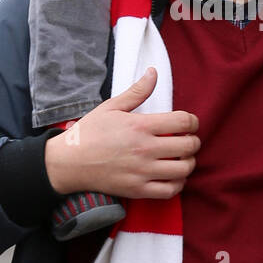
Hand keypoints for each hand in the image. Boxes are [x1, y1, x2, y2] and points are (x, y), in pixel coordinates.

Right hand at [44, 67, 200, 198]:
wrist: (69, 163)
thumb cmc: (89, 133)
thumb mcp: (111, 107)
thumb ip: (137, 91)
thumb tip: (153, 72)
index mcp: (140, 126)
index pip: (183, 122)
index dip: (193, 121)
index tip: (190, 123)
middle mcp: (144, 149)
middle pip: (188, 146)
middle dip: (194, 141)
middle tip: (187, 140)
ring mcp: (142, 172)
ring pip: (183, 170)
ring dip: (188, 162)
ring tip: (182, 158)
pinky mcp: (137, 190)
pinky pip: (170, 190)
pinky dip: (178, 183)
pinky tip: (173, 175)